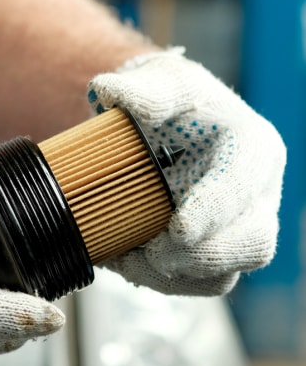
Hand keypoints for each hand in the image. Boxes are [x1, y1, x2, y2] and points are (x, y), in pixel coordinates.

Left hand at [86, 49, 285, 295]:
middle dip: (199, 255)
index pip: (243, 185)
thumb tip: (110, 92)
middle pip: (252, 243)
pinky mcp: (212, 252)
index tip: (177, 229)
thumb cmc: (165, 100)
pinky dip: (158, 280)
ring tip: (126, 257)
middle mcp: (254, 195)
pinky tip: (123, 259)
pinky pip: (196, 284)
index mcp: (250, 149)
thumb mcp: (159, 81)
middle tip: (149, 252)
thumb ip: (143, 89)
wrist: (154, 127)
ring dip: (172, 275)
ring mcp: (236, 228)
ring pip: (223, 274)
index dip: (215, 210)